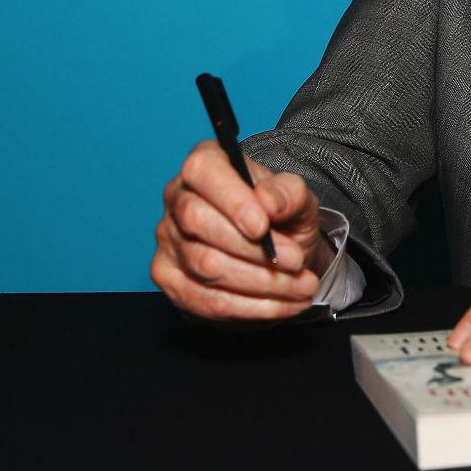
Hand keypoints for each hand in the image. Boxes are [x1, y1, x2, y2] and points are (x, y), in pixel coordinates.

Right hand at [151, 139, 334, 320]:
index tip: (263, 227)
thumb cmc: (282, 217)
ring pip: (206, 266)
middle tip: (296, 261)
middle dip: (252, 249)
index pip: (203, 171)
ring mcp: (168, 240)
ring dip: (260, 283)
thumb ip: (289, 193)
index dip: (231, 200)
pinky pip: (205, 300)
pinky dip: (250, 307)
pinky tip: (282, 304)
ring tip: (302, 286)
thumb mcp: (298, 200)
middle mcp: (179, 198)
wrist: (281, 254)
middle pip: (198, 222)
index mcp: (207, 164)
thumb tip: (268, 201)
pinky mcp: (170, 279)